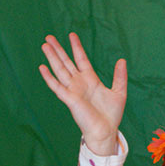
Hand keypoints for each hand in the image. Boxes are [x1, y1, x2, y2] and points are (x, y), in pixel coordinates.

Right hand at [39, 33, 126, 155]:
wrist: (106, 131)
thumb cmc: (111, 115)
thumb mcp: (119, 92)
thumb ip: (120, 76)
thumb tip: (122, 60)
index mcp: (90, 80)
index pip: (81, 59)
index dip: (76, 47)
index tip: (71, 35)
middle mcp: (79, 83)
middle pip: (66, 62)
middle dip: (58, 49)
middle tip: (49, 36)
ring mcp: (73, 90)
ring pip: (60, 70)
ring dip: (52, 58)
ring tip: (44, 45)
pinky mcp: (69, 99)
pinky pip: (57, 86)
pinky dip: (49, 78)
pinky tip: (42, 67)